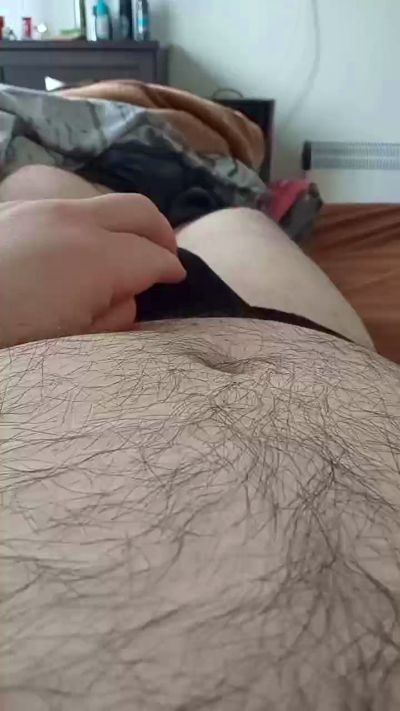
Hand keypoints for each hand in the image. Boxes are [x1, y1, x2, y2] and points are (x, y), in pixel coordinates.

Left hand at [0, 194, 185, 346]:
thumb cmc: (11, 340)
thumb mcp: (74, 345)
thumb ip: (113, 314)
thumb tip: (125, 296)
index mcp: (95, 257)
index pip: (152, 256)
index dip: (171, 270)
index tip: (176, 281)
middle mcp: (72, 220)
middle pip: (137, 210)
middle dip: (160, 232)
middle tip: (166, 257)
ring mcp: (38, 210)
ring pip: (101, 203)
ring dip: (123, 225)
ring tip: (123, 254)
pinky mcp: (12, 212)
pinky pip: (67, 210)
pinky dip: (87, 225)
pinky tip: (75, 251)